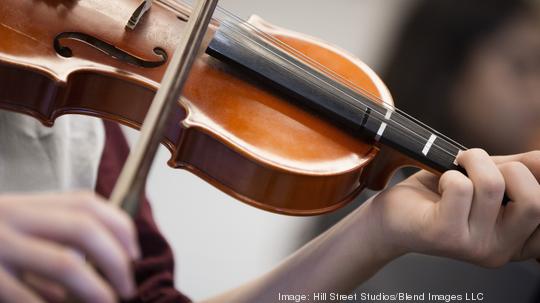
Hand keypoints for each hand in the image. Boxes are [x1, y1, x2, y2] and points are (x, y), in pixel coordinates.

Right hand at [0, 191, 139, 302]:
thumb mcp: (16, 234)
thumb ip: (55, 241)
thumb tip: (103, 267)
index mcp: (25, 206)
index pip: (86, 203)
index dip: (119, 227)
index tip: (134, 254)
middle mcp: (12, 218)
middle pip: (83, 228)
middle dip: (116, 260)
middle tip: (127, 287)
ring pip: (65, 263)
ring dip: (96, 289)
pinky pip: (31, 297)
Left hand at [363, 149, 539, 266]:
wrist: (392, 219)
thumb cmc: (438, 198)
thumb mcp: (485, 182)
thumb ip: (519, 172)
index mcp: (517, 241)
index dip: (538, 181)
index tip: (514, 171)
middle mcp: (501, 250)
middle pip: (536, 201)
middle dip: (510, 168)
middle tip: (482, 168)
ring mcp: (474, 246)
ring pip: (492, 185)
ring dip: (473, 161)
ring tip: (456, 167)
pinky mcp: (446, 235)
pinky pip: (460, 188)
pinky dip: (450, 173)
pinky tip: (441, 182)